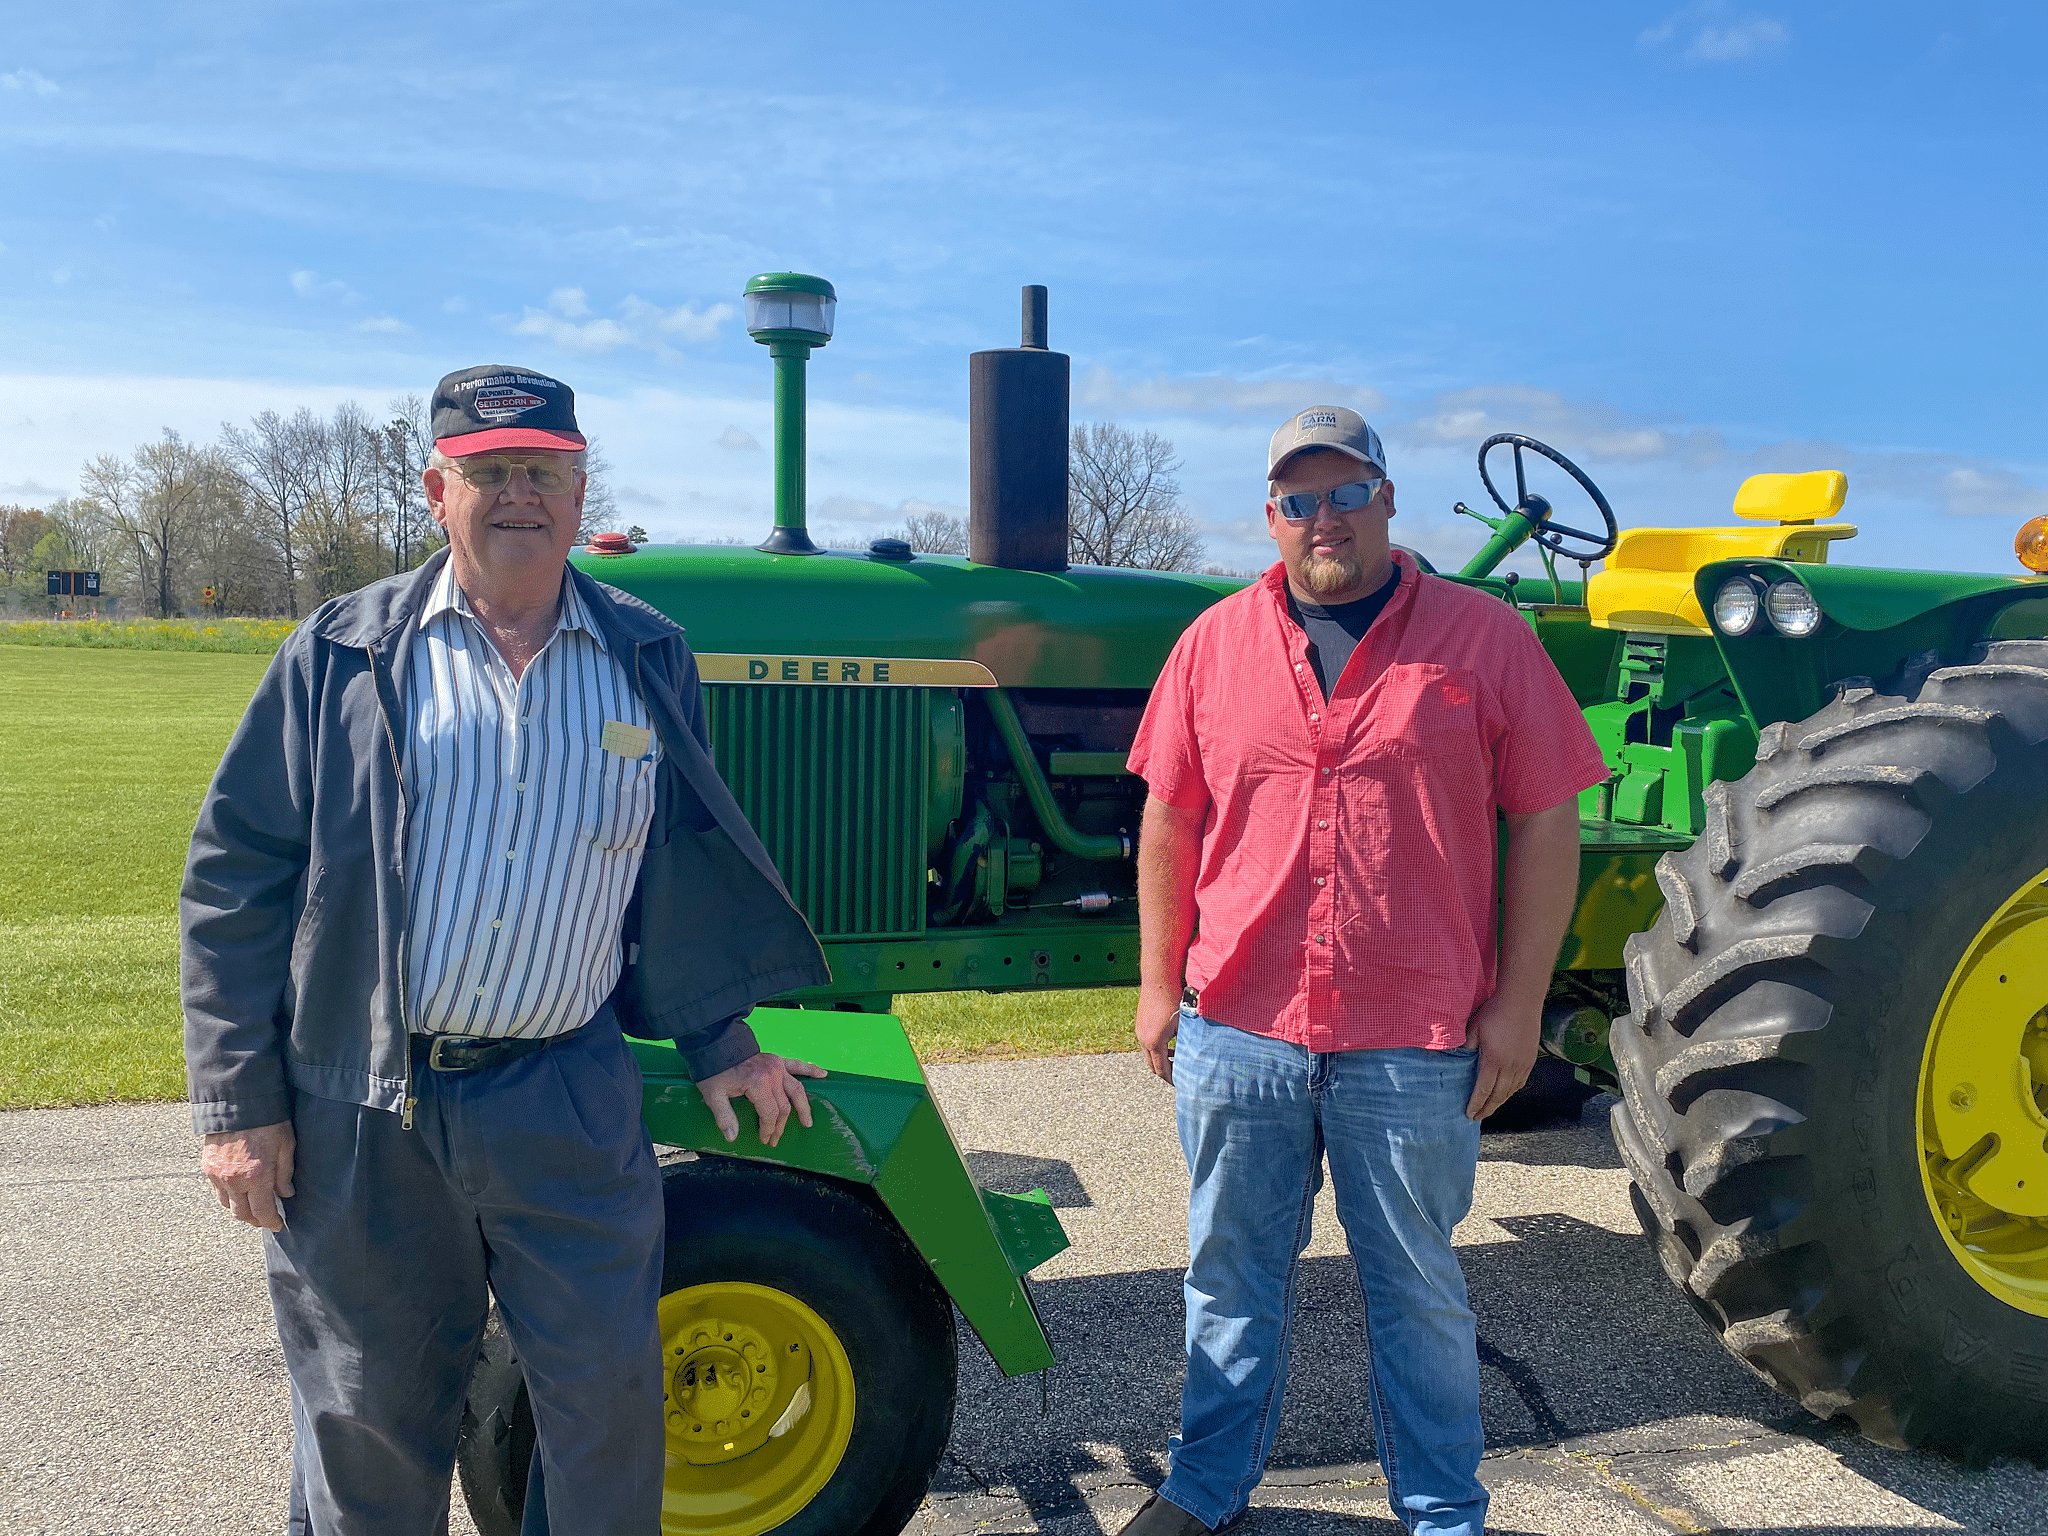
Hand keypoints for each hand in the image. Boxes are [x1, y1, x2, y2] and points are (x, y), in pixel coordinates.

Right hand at [201, 1120, 295, 1230]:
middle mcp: (234, 1180)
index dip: (271, 1222)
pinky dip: (228, 1195)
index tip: (278, 1225)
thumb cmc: (268, 1121)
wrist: (238, 1101)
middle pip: (242, 1214)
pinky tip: (238, 1191)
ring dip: (240, 1209)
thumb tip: (286, 1194)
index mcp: (256, 1176)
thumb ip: (285, 1173)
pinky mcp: (207, 1166)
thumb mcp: (286, 1145)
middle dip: (255, 1220)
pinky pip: (216, 1190)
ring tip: (252, 1207)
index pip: (262, 1212)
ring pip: (226, 1204)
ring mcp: (217, 1174)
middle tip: (265, 1219)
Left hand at [696, 1052, 826, 1147]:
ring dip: (803, 1107)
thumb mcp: (713, 1095)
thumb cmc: (714, 1072)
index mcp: (758, 1084)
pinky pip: (798, 1065)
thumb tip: (732, 1137)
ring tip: (807, 1122)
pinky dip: (811, 1069)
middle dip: (781, 1125)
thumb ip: (724, 1116)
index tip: (764, 1139)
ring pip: (796, 1091)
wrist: (717, 1046)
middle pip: (784, 1106)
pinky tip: (823, 1074)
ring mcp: (777, 1066)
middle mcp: (772, 1075)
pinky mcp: (778, 1060)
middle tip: (775, 1139)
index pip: (770, 1113)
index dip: (768, 1129)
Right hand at [1135, 988, 1180, 1085]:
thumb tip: (1195, 1057)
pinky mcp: (1140, 1024)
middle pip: (1152, 1065)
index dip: (1171, 1079)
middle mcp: (1143, 1039)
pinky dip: (1157, 1049)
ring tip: (1176, 1059)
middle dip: (1165, 1072)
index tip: (1181, 1083)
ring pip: (1148, 1054)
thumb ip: (1187, 1042)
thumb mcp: (1184, 1025)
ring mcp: (1140, 1031)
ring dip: (1161, 1059)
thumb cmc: (1173, 1000)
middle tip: (1178, 1075)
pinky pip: (1147, 1043)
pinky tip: (1169, 1043)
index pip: (1161, 1070)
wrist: (1158, 979)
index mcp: (1154, 1043)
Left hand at [1463, 989, 1542, 1120]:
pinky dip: (1512, 1091)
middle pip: (1498, 1095)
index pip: (1483, 1089)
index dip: (1476, 1103)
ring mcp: (1523, 1064)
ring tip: (1490, 1108)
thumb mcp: (1474, 1028)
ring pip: (1511, 1091)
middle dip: (1487, 1108)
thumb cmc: (1495, 1012)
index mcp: (1493, 1060)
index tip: (1469, 1114)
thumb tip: (1456, 1058)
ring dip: (1500, 1102)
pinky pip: (1521, 1082)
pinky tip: (1506, 1093)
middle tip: (1478, 1117)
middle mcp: (1510, 1067)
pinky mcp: (1531, 1060)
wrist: (1522, 1001)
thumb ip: (1466, 1046)